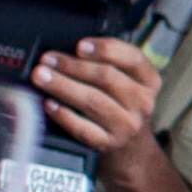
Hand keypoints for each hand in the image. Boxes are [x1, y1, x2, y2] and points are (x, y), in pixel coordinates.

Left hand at [31, 35, 164, 171]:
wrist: (131, 147)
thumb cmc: (121, 104)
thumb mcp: (127, 80)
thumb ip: (108, 62)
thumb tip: (69, 49)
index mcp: (149, 81)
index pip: (133, 58)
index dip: (105, 49)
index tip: (80, 45)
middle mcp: (142, 103)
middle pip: (107, 78)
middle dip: (73, 66)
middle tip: (48, 60)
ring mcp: (127, 125)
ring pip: (93, 101)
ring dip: (63, 86)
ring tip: (42, 77)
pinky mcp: (109, 143)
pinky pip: (83, 128)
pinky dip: (64, 115)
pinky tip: (49, 104)